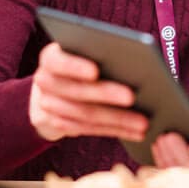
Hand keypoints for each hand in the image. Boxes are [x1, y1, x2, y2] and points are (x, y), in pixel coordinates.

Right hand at [28, 43, 147, 141]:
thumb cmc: (79, 65)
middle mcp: (45, 81)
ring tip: (143, 122)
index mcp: (50, 58)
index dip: (75, 66)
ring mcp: (48, 106)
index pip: (57, 61)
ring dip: (117, 119)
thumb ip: (99, 56)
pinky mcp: (58, 125)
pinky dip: (116, 131)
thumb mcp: (82, 55)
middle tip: (132, 97)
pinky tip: (136, 132)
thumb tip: (133, 63)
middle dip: (106, 95)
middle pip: (77, 91)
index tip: (95, 71)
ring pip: (85, 115)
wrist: (51, 90)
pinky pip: (89, 130)